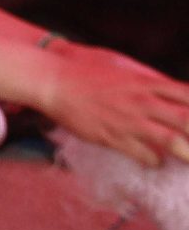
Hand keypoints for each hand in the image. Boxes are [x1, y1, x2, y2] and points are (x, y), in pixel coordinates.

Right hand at [41, 40, 188, 167]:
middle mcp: (142, 101)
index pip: (187, 95)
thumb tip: (170, 89)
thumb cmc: (86, 73)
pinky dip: (155, 161)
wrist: (54, 82)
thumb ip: (147, 79)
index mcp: (145, 82)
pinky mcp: (114, 137)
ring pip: (171, 141)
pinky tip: (154, 161)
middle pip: (186, 120)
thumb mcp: (120, 68)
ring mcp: (128, 120)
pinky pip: (146, 156)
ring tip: (187, 156)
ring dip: (186, 152)